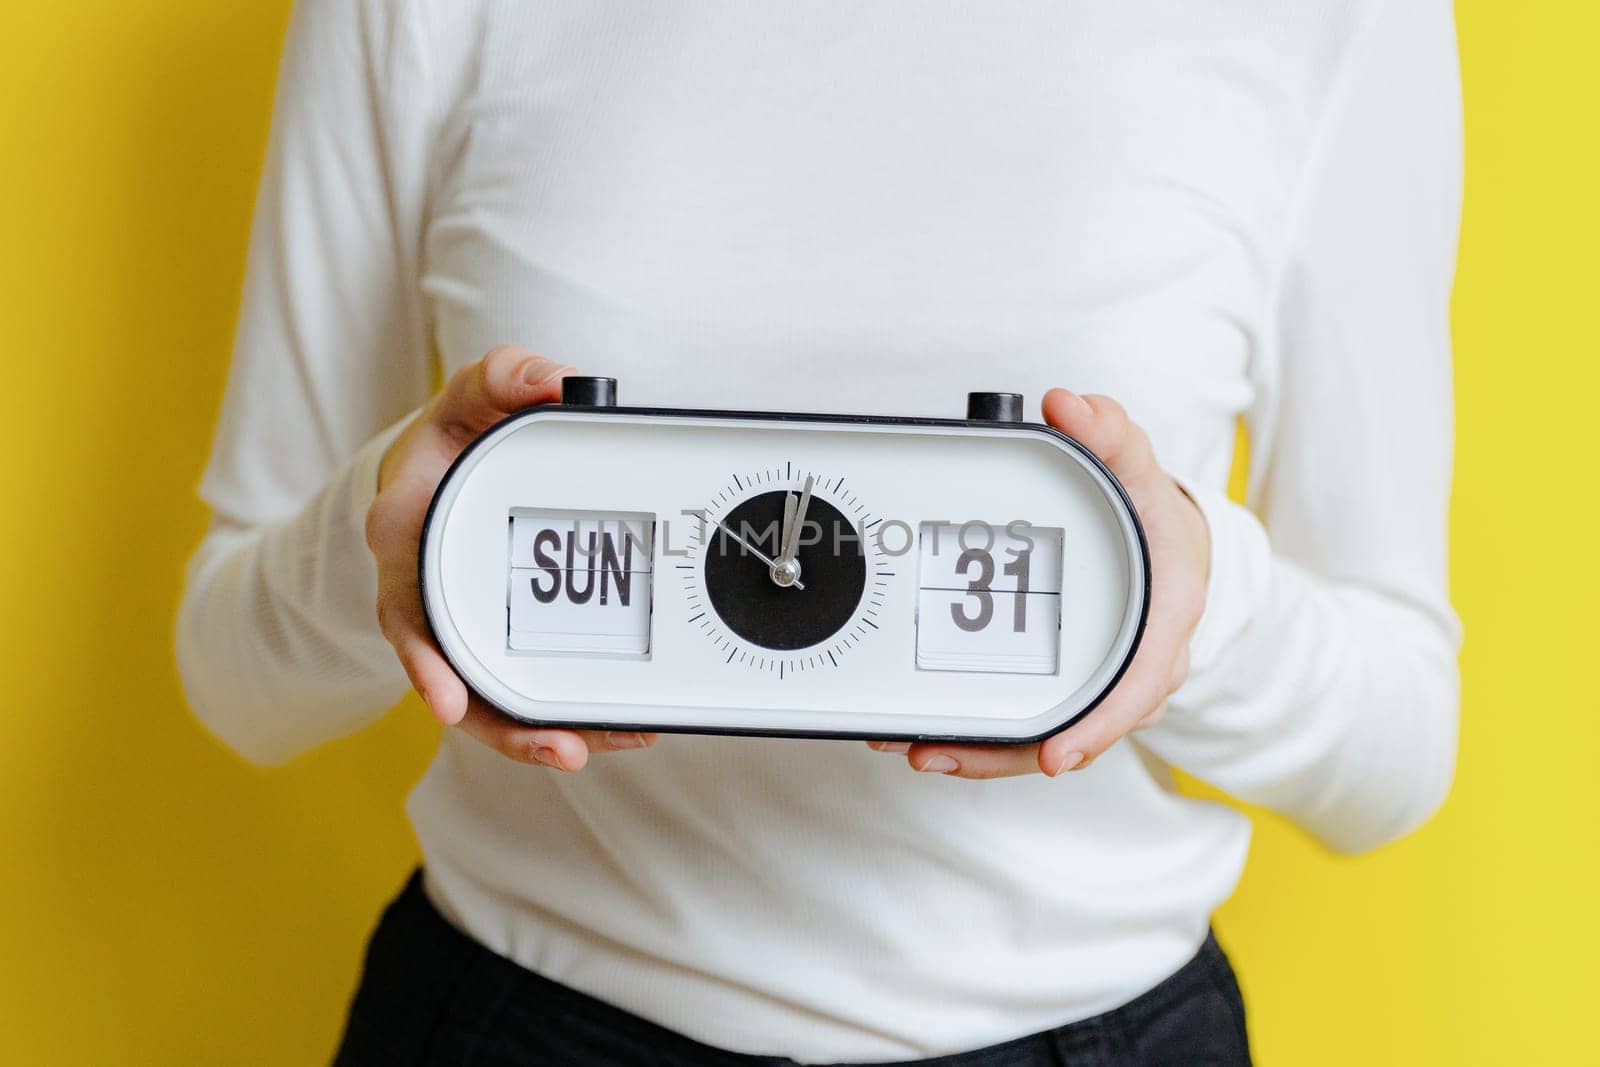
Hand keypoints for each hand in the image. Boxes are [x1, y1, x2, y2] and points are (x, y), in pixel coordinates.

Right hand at [364, 345, 661, 769]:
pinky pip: (517, 689)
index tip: (448, 701)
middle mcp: (424, 597)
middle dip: (504, 726)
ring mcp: (458, 626)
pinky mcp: (491, 640)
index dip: (426, 661)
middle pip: (454, 680)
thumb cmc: (456, 438)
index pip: (407, 610)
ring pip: (489, 700)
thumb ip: (506, 377)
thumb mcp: (473, 395)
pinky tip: (610, 726)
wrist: (443, 468)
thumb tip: (557, 383)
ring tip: (599, 747)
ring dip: (538, 734)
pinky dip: (557, 713)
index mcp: (407, 538)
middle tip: (565, 749)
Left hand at [864, 388, 1210, 778]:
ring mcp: (1103, 690)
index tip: (1057, 754)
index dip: (1098, 725)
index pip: (1137, 688)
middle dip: (1005, 752)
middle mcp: (1136, 671)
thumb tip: (1069, 404)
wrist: (1169, 549)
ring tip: (915, 746)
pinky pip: (1031, 726)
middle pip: (1075, 729)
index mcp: (1162, 624)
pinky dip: (983, 737)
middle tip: (937, 749)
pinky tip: (928, 734)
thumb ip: (1108, 432)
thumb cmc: (1153, 520)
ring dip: (981, 752)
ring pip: (1044, 738)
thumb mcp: (1139, 470)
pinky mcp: (1071, 693)